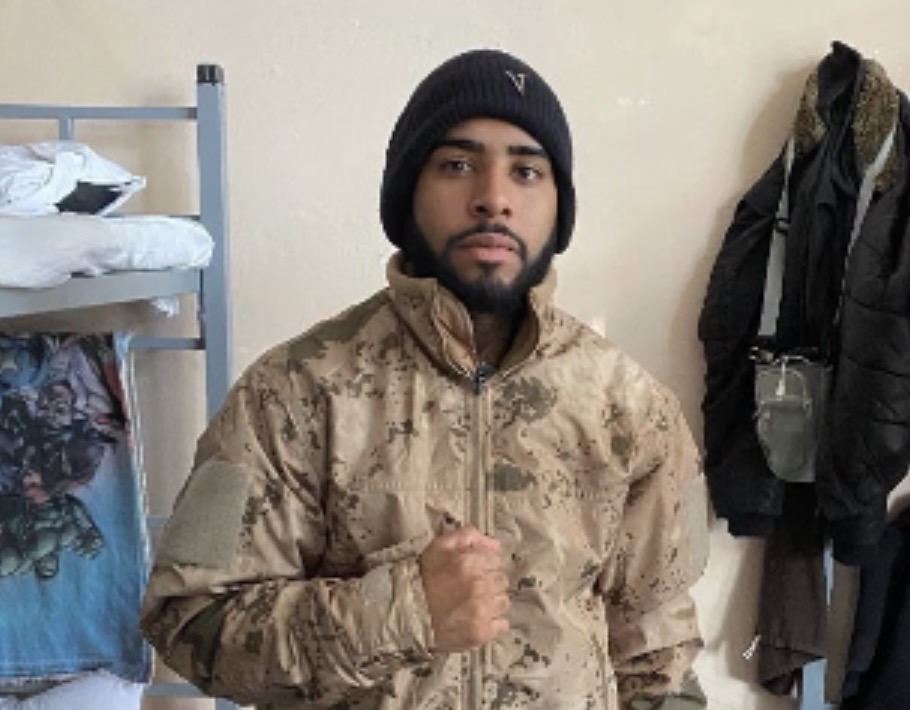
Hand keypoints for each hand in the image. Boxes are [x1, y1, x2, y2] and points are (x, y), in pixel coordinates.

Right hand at [418, 525, 509, 652]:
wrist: (405, 613)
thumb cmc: (421, 578)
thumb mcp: (439, 546)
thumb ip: (468, 536)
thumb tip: (494, 544)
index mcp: (469, 562)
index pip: (495, 560)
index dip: (484, 565)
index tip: (473, 572)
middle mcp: (478, 585)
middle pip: (501, 581)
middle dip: (489, 583)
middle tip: (471, 590)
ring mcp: (480, 610)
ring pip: (503, 602)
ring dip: (492, 603)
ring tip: (474, 605)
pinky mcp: (479, 632)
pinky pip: (502, 625)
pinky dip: (494, 623)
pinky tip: (478, 620)